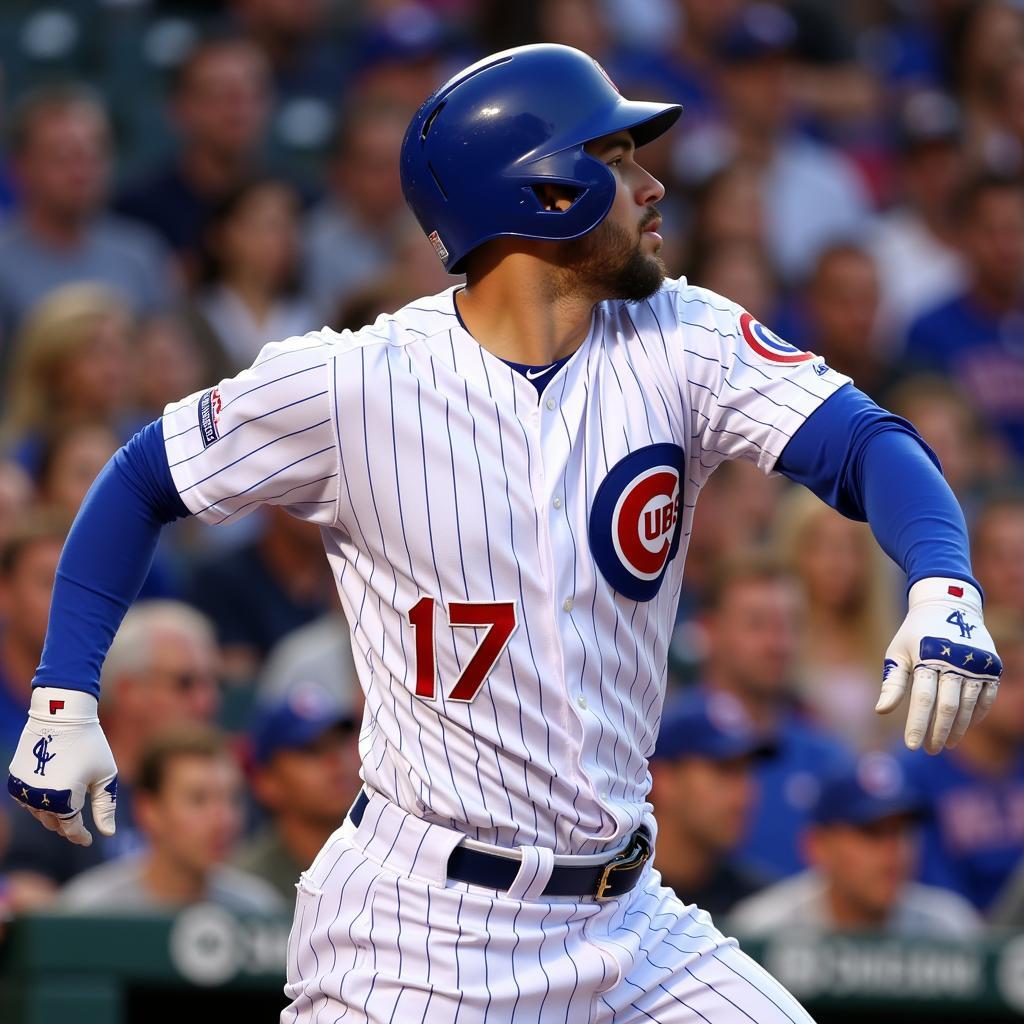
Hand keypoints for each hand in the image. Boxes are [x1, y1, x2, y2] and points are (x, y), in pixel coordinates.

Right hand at [7, 687, 116, 845]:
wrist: (61, 716)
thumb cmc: (90, 744)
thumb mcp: (106, 775)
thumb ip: (106, 806)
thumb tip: (107, 834)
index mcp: (65, 799)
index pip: (71, 829)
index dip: (80, 836)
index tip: (88, 840)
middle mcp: (40, 799)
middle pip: (54, 823)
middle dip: (67, 826)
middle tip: (79, 825)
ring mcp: (24, 790)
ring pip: (39, 814)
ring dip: (53, 814)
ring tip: (67, 807)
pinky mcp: (15, 780)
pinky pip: (27, 801)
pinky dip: (39, 802)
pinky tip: (50, 796)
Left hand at [876, 578, 1001, 753]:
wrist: (949, 605)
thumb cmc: (915, 633)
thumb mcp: (898, 651)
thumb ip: (893, 682)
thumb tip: (881, 711)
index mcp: (927, 656)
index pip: (922, 698)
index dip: (918, 724)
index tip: (911, 745)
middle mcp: (954, 661)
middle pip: (947, 706)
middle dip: (938, 732)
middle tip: (930, 750)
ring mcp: (976, 664)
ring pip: (968, 705)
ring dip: (958, 728)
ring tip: (947, 744)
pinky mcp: (991, 666)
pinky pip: (986, 697)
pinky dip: (977, 714)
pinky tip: (965, 726)